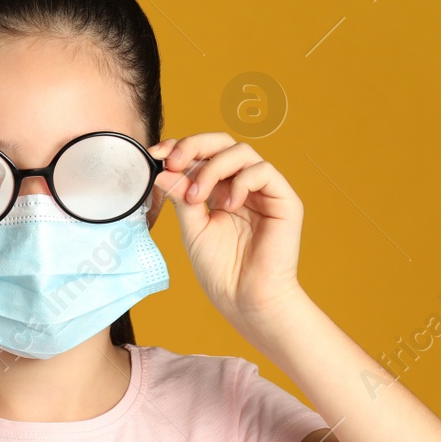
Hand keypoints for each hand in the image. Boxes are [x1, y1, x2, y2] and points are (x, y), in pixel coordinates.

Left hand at [151, 132, 308, 333]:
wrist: (245, 300)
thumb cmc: (221, 271)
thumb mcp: (192, 228)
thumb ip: (181, 195)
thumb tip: (161, 168)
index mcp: (219, 190)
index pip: (202, 154)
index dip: (180, 147)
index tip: (156, 154)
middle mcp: (242, 185)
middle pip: (222, 142)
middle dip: (194, 145)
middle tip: (174, 162)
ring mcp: (264, 190)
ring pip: (241, 151)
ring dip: (213, 167)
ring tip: (198, 197)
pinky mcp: (284, 199)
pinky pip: (264, 170)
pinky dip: (241, 181)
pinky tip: (228, 205)